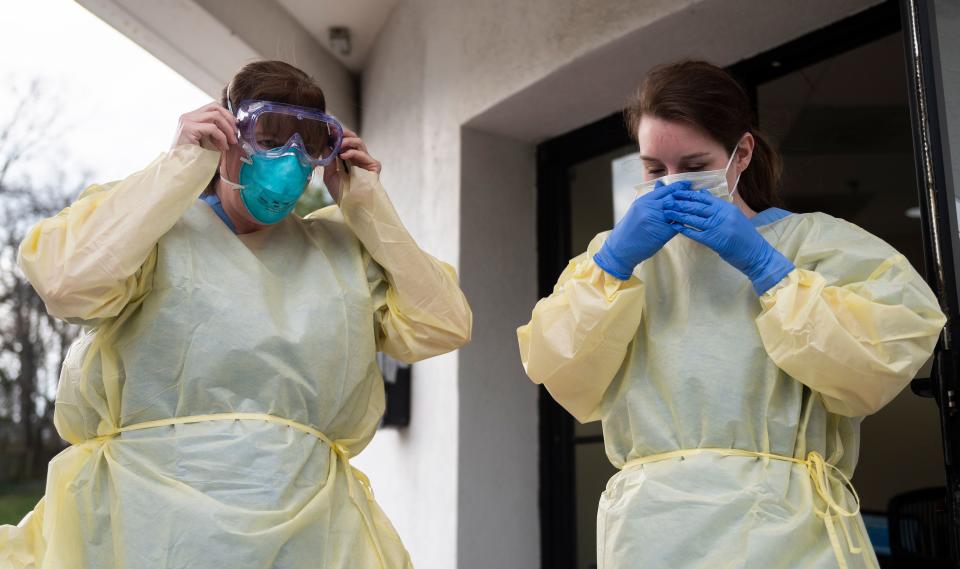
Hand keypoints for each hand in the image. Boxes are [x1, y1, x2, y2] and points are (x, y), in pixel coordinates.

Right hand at [171, 102, 236, 152]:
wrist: (179, 167)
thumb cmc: (193, 156)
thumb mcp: (206, 139)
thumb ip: (215, 131)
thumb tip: (233, 128)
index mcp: (192, 117)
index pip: (212, 107)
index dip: (227, 115)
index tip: (235, 126)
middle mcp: (188, 116)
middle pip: (215, 107)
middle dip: (229, 119)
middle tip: (235, 133)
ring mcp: (187, 121)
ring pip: (215, 115)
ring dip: (227, 128)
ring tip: (231, 141)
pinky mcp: (189, 129)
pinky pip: (212, 128)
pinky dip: (222, 137)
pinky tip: (223, 146)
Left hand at [323, 128, 380, 199]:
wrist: (351, 207)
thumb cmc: (341, 193)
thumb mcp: (329, 174)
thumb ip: (328, 159)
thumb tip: (324, 143)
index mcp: (349, 159)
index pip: (344, 142)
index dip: (337, 135)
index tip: (328, 129)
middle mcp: (359, 158)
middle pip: (353, 138)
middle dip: (343, 134)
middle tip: (333, 132)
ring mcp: (367, 161)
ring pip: (359, 142)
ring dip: (347, 141)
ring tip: (338, 144)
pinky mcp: (374, 166)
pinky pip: (363, 154)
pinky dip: (353, 152)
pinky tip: (343, 155)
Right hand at [593, 180, 688, 279]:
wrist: (621, 249)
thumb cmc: (628, 230)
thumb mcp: (637, 210)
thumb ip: (650, 199)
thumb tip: (660, 184)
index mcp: (643, 201)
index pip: (665, 190)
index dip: (678, 187)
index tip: (687, 184)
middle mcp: (650, 208)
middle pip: (673, 198)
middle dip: (686, 196)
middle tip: (696, 194)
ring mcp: (656, 220)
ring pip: (677, 211)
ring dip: (687, 209)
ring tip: (696, 207)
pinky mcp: (662, 233)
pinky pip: (678, 225)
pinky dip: (684, 223)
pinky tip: (689, 222)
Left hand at [662, 189, 793, 293]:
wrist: (755, 253)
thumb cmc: (744, 235)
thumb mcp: (733, 215)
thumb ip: (718, 205)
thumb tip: (702, 193)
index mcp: (727, 208)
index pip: (704, 198)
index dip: (688, 195)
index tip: (676, 192)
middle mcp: (723, 215)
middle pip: (696, 206)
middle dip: (679, 203)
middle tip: (666, 200)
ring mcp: (718, 227)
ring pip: (694, 218)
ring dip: (678, 215)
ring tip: (666, 212)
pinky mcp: (714, 241)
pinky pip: (695, 233)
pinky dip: (684, 229)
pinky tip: (674, 227)